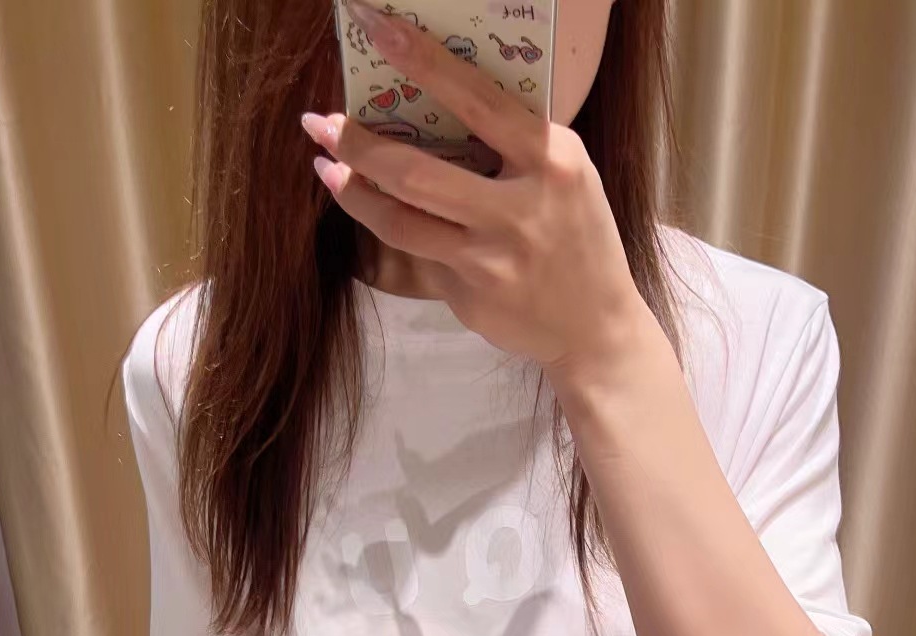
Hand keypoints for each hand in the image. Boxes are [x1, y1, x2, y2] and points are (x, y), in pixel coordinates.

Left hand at [303, 1, 644, 373]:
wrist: (596, 326)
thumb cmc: (575, 234)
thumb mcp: (562, 173)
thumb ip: (511, 143)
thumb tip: (432, 102)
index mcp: (550, 159)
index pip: (475, 98)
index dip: (419, 59)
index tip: (373, 25)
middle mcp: (520, 209)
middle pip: (414, 172)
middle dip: (356, 145)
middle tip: (320, 123)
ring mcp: (492, 260)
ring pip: (399, 222)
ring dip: (352, 193)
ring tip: (326, 168)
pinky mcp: (472, 297)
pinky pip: (418, 256)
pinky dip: (391, 230)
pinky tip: (373, 212)